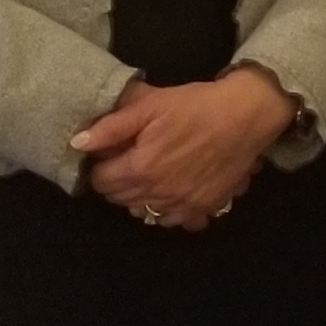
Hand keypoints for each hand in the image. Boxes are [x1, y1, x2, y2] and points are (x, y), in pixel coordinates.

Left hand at [73, 68, 291, 227]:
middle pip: (120, 200)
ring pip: (144, 213)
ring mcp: (182, 205)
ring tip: (153, 172)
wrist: (246, 115)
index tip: (113, 151)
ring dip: (141, 196)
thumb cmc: (196, 105)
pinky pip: (174, 221)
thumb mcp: (150, 105)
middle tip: (131, 158)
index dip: (102, 165)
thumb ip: (111, 127)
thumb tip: (78, 143)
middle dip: (118, 180)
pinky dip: (168, 209)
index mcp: (140, 168)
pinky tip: (174, 188)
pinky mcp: (204, 208)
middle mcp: (158, 194)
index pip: (101, 182)